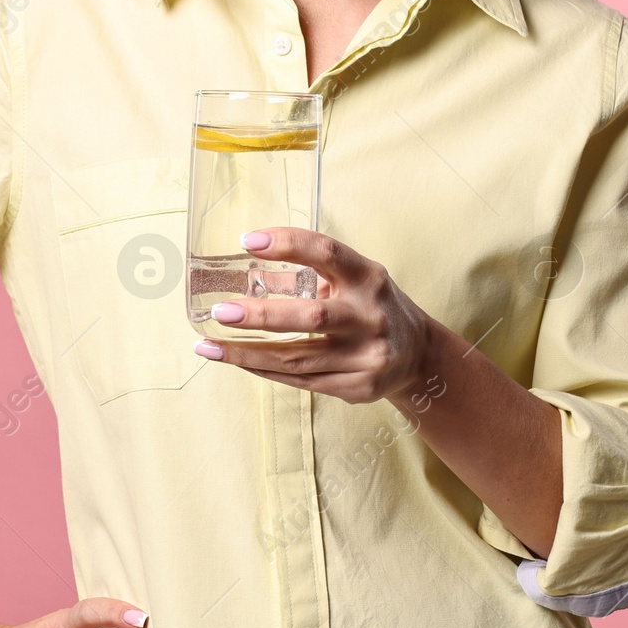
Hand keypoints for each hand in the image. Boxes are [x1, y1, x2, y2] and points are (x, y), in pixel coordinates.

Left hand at [193, 227, 434, 405]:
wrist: (419, 356)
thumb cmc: (369, 305)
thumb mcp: (351, 278)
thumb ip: (305, 273)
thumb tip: (243, 266)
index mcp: (367, 277)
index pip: (326, 252)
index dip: (287, 242)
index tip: (248, 241)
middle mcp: (370, 316)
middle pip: (311, 317)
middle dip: (260, 316)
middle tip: (221, 312)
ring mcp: (368, 356)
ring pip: (298, 359)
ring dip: (247, 353)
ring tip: (209, 347)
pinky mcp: (359, 387)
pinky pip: (301, 381)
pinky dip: (264, 370)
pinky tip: (237, 361)